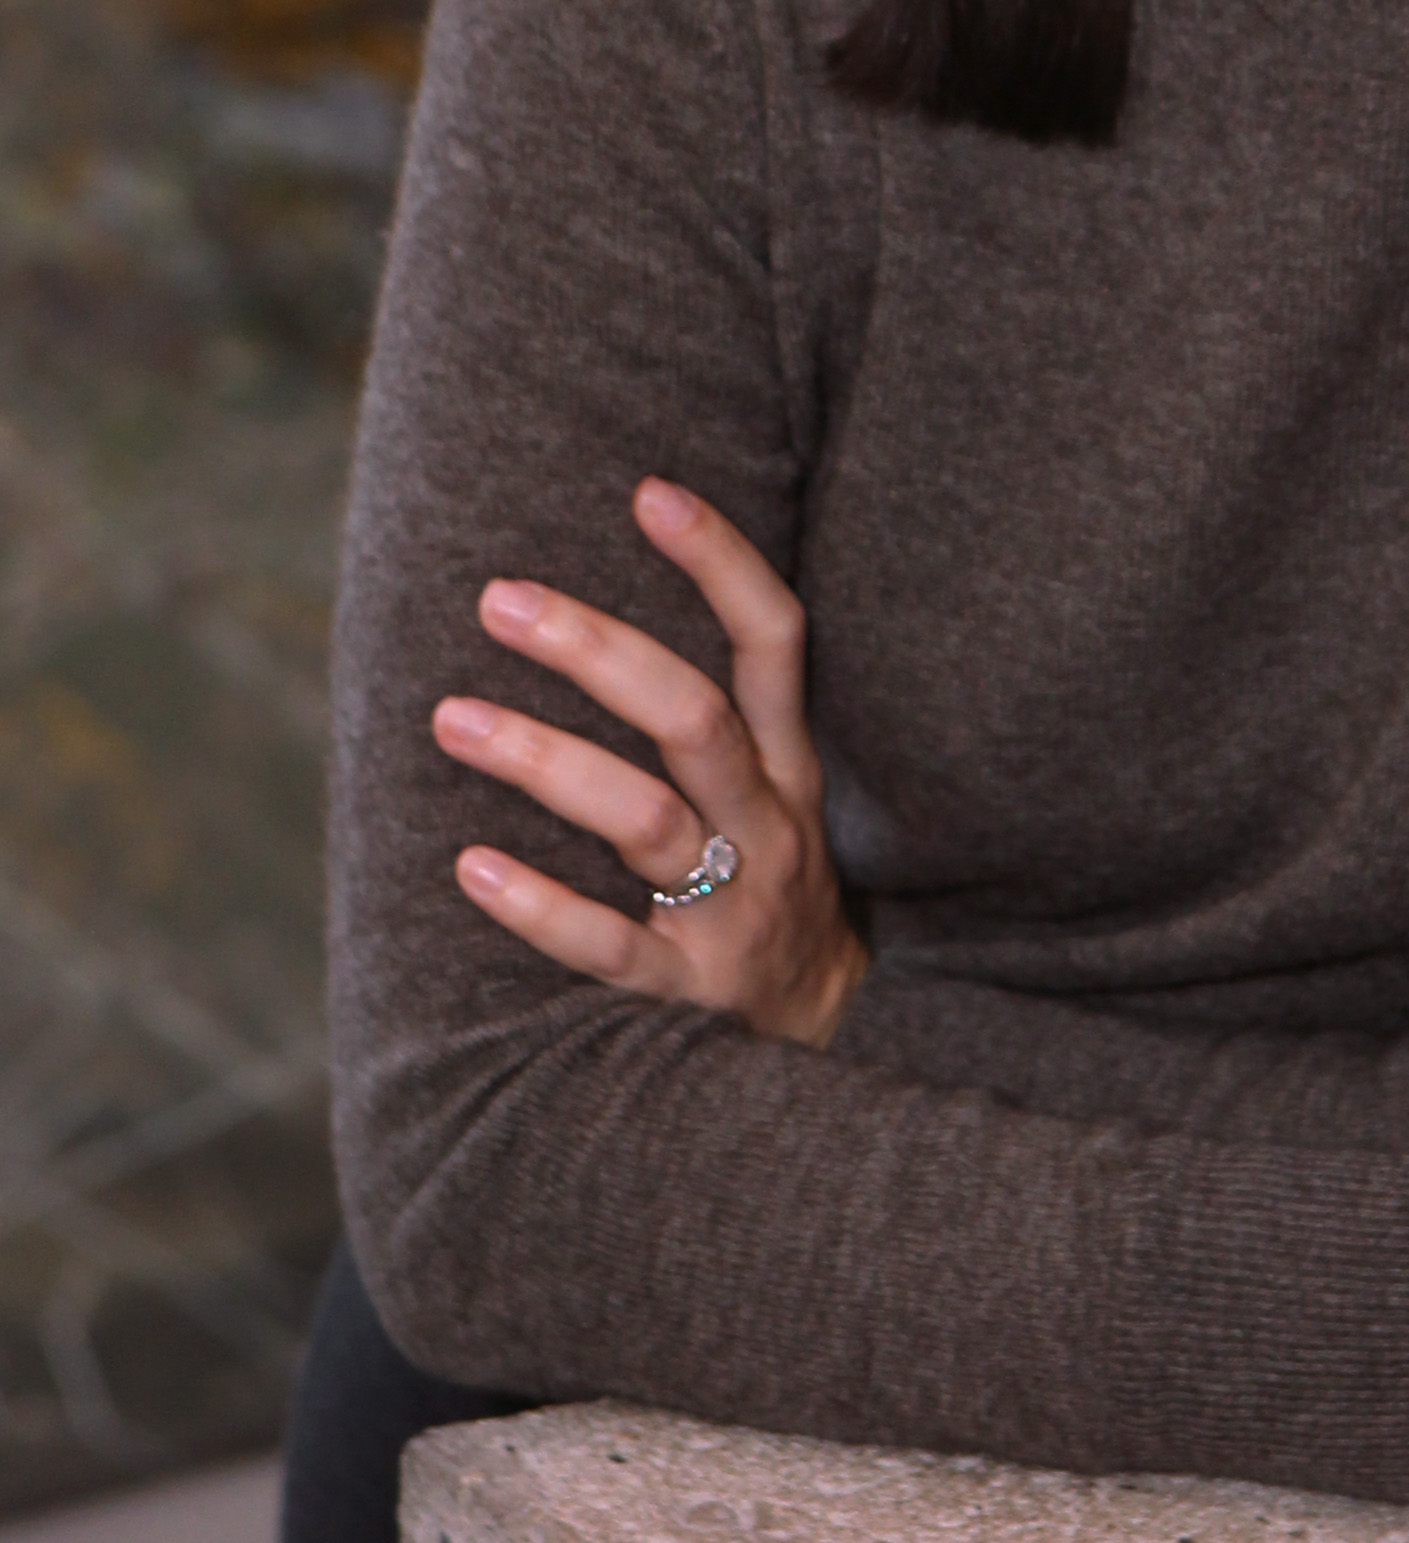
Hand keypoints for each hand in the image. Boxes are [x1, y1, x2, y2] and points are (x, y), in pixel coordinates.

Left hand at [432, 477, 867, 1048]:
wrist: (823, 1051)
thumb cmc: (767, 888)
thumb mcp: (775, 792)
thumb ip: (720, 712)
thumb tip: (604, 598)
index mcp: (788, 765)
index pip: (775, 641)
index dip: (722, 563)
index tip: (650, 491)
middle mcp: (767, 826)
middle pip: (693, 718)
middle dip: (598, 650)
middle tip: (499, 600)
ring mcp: (730, 912)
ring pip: (645, 820)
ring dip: (546, 762)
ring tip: (451, 719)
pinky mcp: (685, 994)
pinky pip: (611, 946)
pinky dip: (542, 906)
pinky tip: (471, 867)